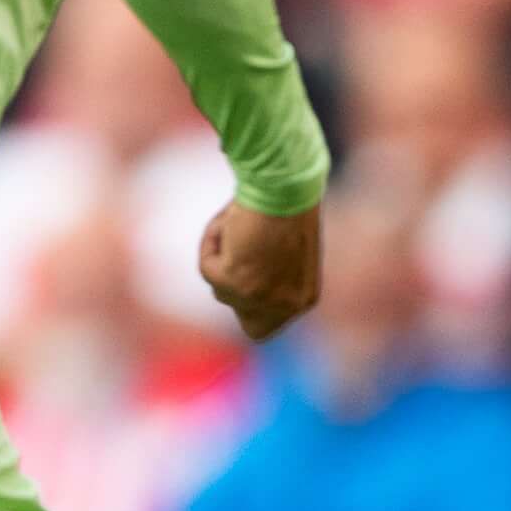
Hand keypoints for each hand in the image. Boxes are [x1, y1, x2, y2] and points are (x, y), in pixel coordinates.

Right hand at [200, 198, 321, 340]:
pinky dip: (210, 242)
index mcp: (304, 298)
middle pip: (244, 322)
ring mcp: (261, 298)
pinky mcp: (236, 283)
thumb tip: (231, 282)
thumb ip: (264, 274)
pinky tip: (232, 220)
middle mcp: (288, 306)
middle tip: (237, 254)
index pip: (264, 328)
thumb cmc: (285, 203)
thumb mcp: (281, 250)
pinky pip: (206, 268)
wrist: (284, 182)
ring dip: (222, 255)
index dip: (248, 304)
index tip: (245, 274)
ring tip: (240, 224)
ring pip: (219, 289)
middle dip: (233, 289)